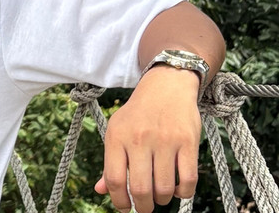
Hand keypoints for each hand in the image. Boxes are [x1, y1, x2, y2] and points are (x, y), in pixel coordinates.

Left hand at [95, 66, 201, 211]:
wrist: (165, 88)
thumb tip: (100, 191)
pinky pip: (188, 180)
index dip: (118, 200)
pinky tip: (177, 189)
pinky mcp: (188, 142)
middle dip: (143, 207)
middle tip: (145, 207)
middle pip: (139, 188)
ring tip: (159, 196)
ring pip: (164, 188)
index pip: (113, 179)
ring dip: (162, 200)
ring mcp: (165, 140)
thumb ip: (110, 163)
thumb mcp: (117, 132)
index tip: (125, 208)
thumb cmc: (137, 116)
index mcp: (117, 136)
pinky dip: (182, 193)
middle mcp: (139, 138)